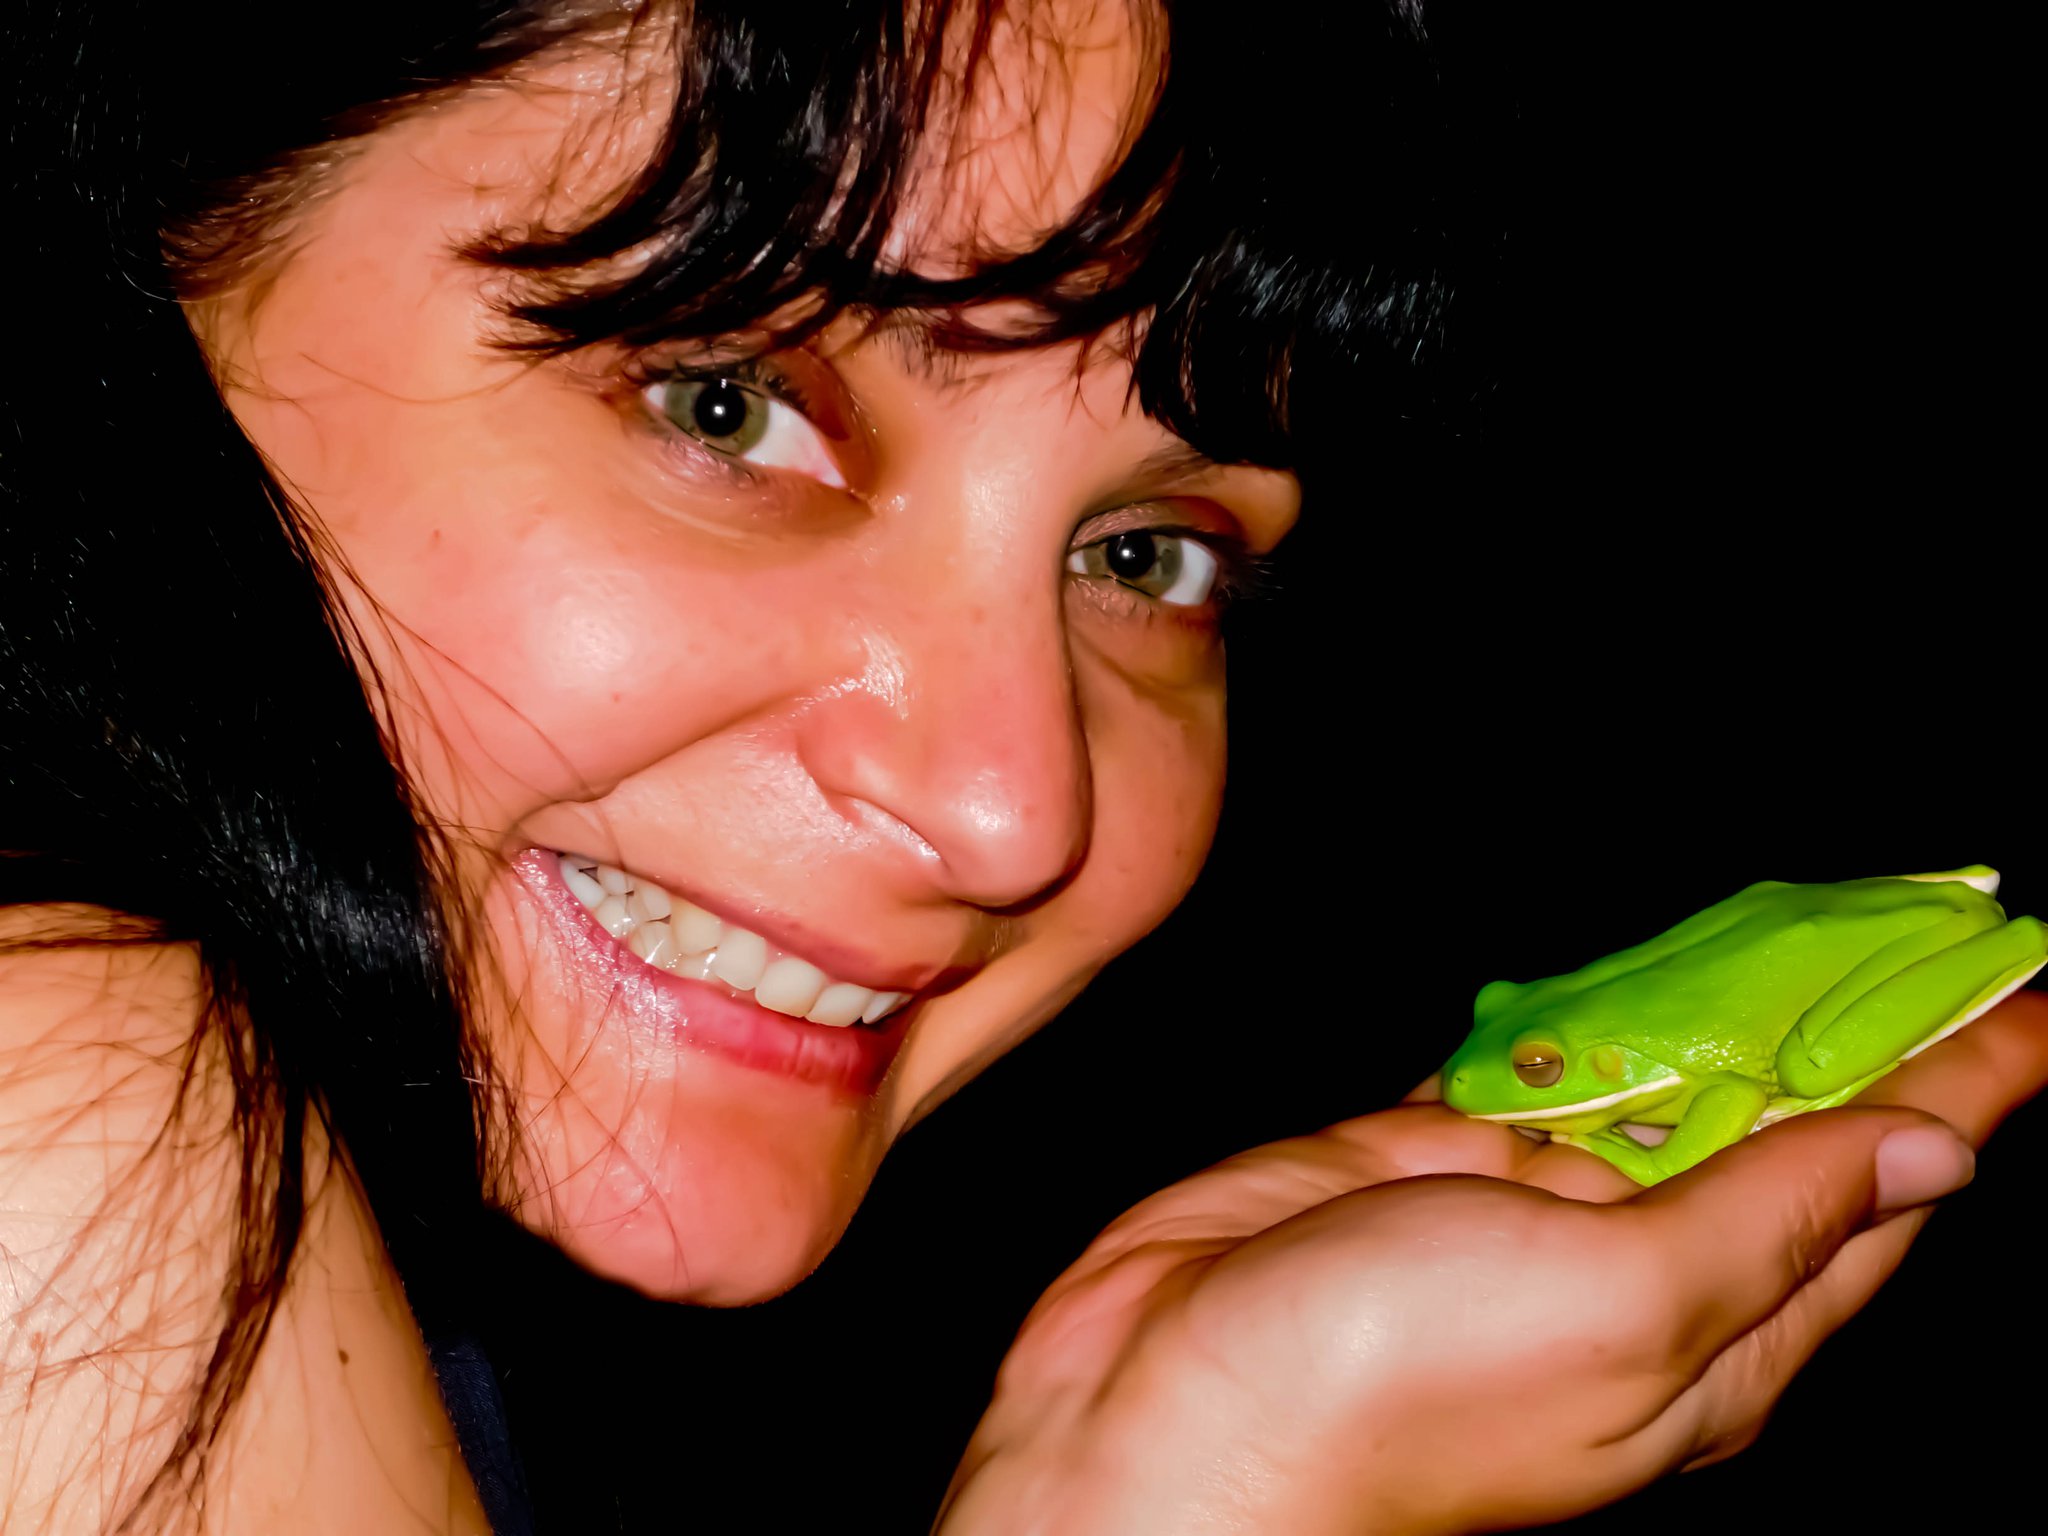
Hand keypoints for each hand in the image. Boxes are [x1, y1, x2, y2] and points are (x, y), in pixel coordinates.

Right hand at [935, 992, 2047, 1534]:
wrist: (1164, 1413)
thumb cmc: (1392, 1392)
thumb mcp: (1624, 1305)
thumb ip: (1766, 1218)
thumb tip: (1924, 1154)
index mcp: (1718, 1330)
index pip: (1880, 1186)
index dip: (1961, 1083)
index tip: (2029, 991)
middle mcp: (1635, 1266)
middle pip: (1777, 1122)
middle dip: (1854, 1025)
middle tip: (1934, 918)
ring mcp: (1523, 1206)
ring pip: (1649, 1076)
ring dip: (1720, 1000)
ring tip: (1812, 914)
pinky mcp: (1419, 1153)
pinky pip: (1522, 1062)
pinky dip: (1572, 1011)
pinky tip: (1625, 966)